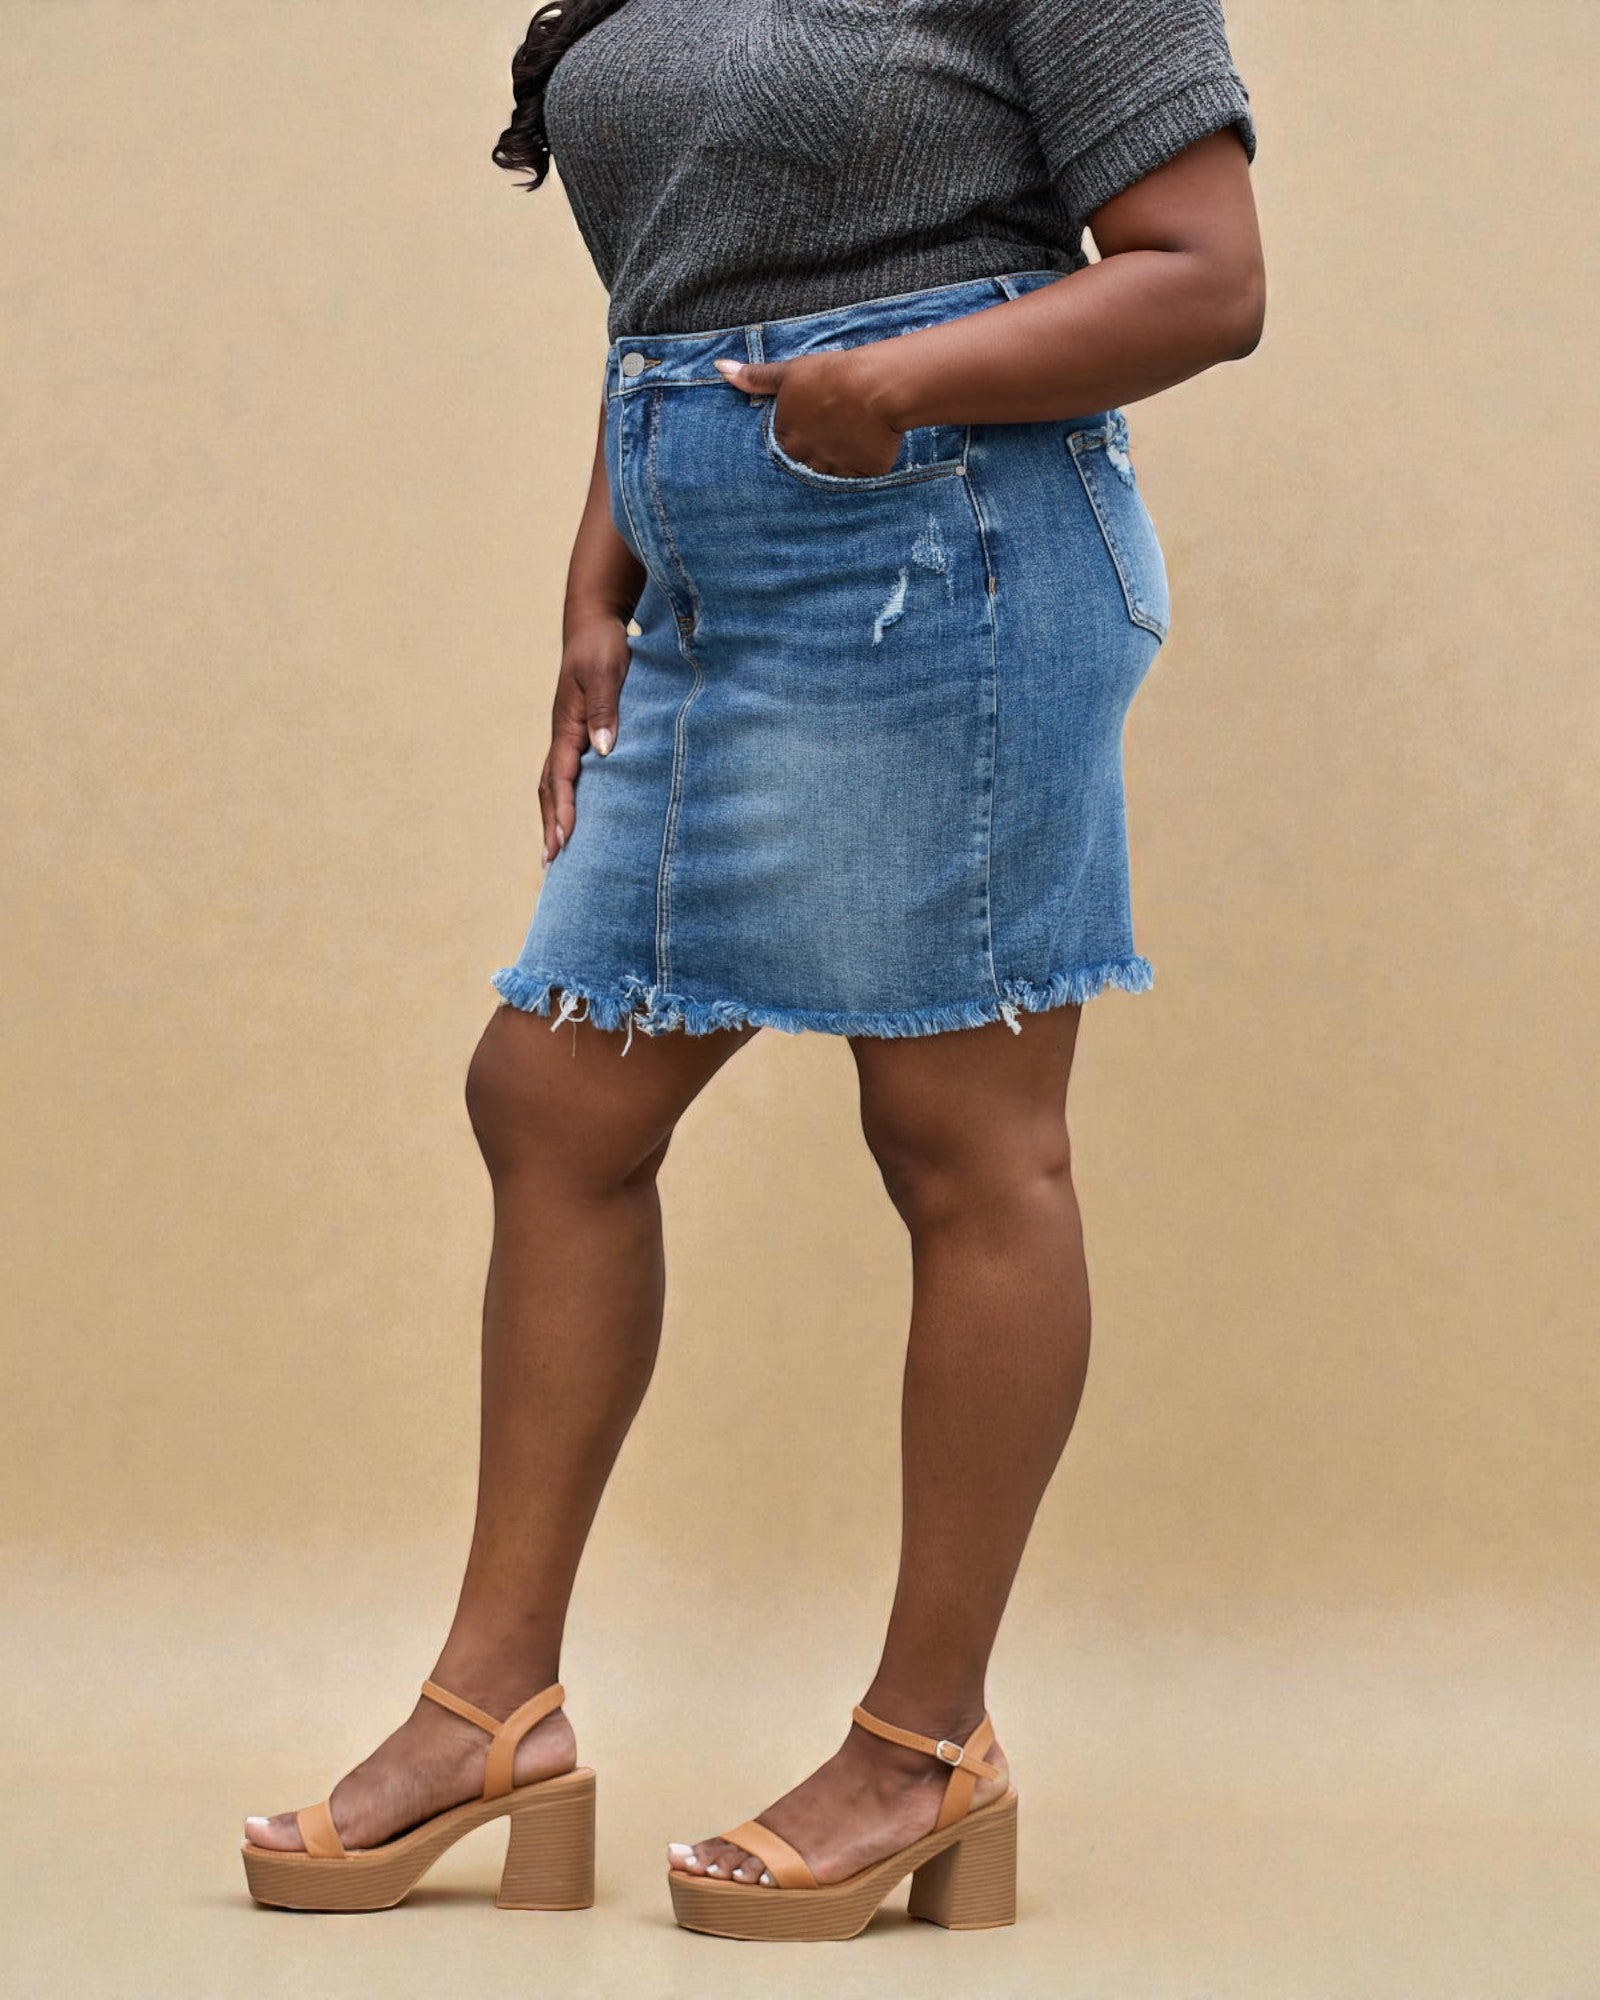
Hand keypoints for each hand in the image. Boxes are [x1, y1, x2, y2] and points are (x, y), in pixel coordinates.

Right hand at [539, 609, 629, 863]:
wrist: (593, 622)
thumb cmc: (603, 645)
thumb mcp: (608, 671)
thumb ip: (606, 709)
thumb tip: (603, 752)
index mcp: (567, 725)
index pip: (562, 777)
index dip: (563, 810)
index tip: (564, 841)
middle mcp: (563, 734)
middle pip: (550, 788)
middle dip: (550, 824)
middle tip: (551, 862)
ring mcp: (568, 734)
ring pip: (555, 783)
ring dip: (554, 816)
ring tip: (556, 850)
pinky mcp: (579, 731)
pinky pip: (568, 773)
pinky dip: (567, 798)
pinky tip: (576, 814)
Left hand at [714, 348, 902, 477]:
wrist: (874, 386)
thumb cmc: (830, 375)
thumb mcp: (789, 372)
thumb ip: (756, 377)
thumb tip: (721, 367)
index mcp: (786, 437)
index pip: (782, 446)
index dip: (796, 434)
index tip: (809, 423)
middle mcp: (805, 458)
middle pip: (804, 463)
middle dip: (813, 452)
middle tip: (831, 433)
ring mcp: (834, 469)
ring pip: (830, 472)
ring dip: (837, 460)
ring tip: (849, 439)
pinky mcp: (862, 474)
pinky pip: (859, 476)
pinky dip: (862, 464)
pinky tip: (868, 445)